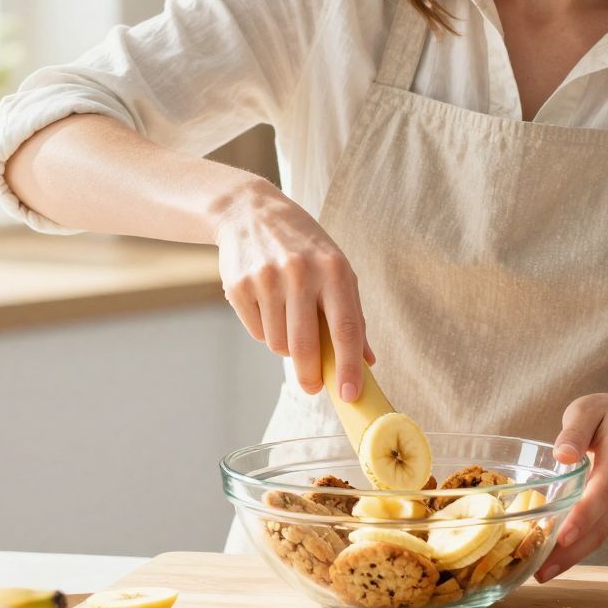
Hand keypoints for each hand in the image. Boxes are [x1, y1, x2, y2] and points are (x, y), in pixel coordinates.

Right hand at [214, 180, 373, 401]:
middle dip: (311, 375)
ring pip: (279, 343)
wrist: (250, 212)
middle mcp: (300, 273)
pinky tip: (268, 306)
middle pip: (305, 346)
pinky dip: (266, 330)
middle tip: (313, 386)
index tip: (351, 395)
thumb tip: (367, 362)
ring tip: (288, 319)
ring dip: (286, 346)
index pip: (345, 328)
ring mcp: (266, 279)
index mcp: (333, 270)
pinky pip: (257, 332)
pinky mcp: (239, 286)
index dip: (349, 366)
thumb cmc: (303, 247)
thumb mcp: (336, 269)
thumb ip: (352, 315)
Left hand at [535, 389, 607, 581]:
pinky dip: (580, 547)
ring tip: (542, 573)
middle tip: (541, 571)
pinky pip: (603, 531)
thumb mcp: (589, 409)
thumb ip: (575, 429)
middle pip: (603, 524)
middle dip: (572, 551)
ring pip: (603, 533)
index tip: (562, 537)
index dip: (584, 516)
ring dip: (574, 556)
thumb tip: (562, 455)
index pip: (604, 491)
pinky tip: (555, 559)